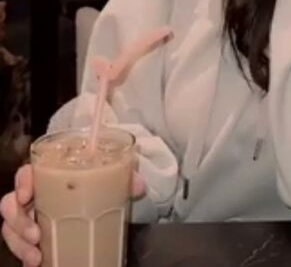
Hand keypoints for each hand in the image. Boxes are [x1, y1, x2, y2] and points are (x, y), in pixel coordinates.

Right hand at [1, 163, 145, 265]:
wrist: (98, 206)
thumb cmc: (98, 185)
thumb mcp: (111, 180)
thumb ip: (124, 178)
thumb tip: (138, 186)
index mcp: (50, 175)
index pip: (27, 172)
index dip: (22, 181)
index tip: (27, 195)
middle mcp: (36, 195)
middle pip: (11, 202)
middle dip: (17, 221)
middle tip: (35, 234)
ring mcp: (31, 216)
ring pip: (10, 226)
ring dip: (18, 242)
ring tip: (35, 255)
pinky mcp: (31, 236)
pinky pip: (18, 244)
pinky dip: (23, 254)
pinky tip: (35, 261)